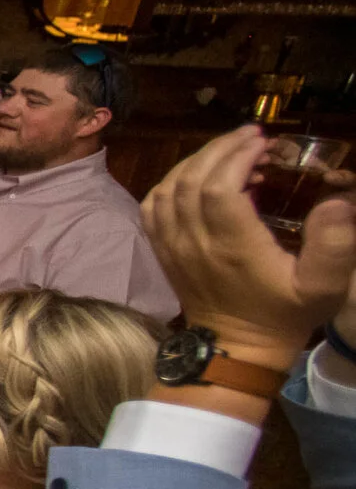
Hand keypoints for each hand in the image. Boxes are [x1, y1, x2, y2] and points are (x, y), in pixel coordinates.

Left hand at [143, 124, 355, 366]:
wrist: (237, 350)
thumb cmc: (283, 316)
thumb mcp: (322, 287)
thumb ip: (334, 245)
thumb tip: (336, 202)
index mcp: (231, 247)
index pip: (219, 187)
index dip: (237, 157)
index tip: (262, 142)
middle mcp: (195, 242)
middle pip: (191, 180)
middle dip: (219, 149)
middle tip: (249, 137)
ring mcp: (173, 247)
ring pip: (168, 189)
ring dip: (195, 161)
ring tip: (228, 151)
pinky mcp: (163, 251)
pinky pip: (153, 207)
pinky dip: (171, 182)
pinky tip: (196, 176)